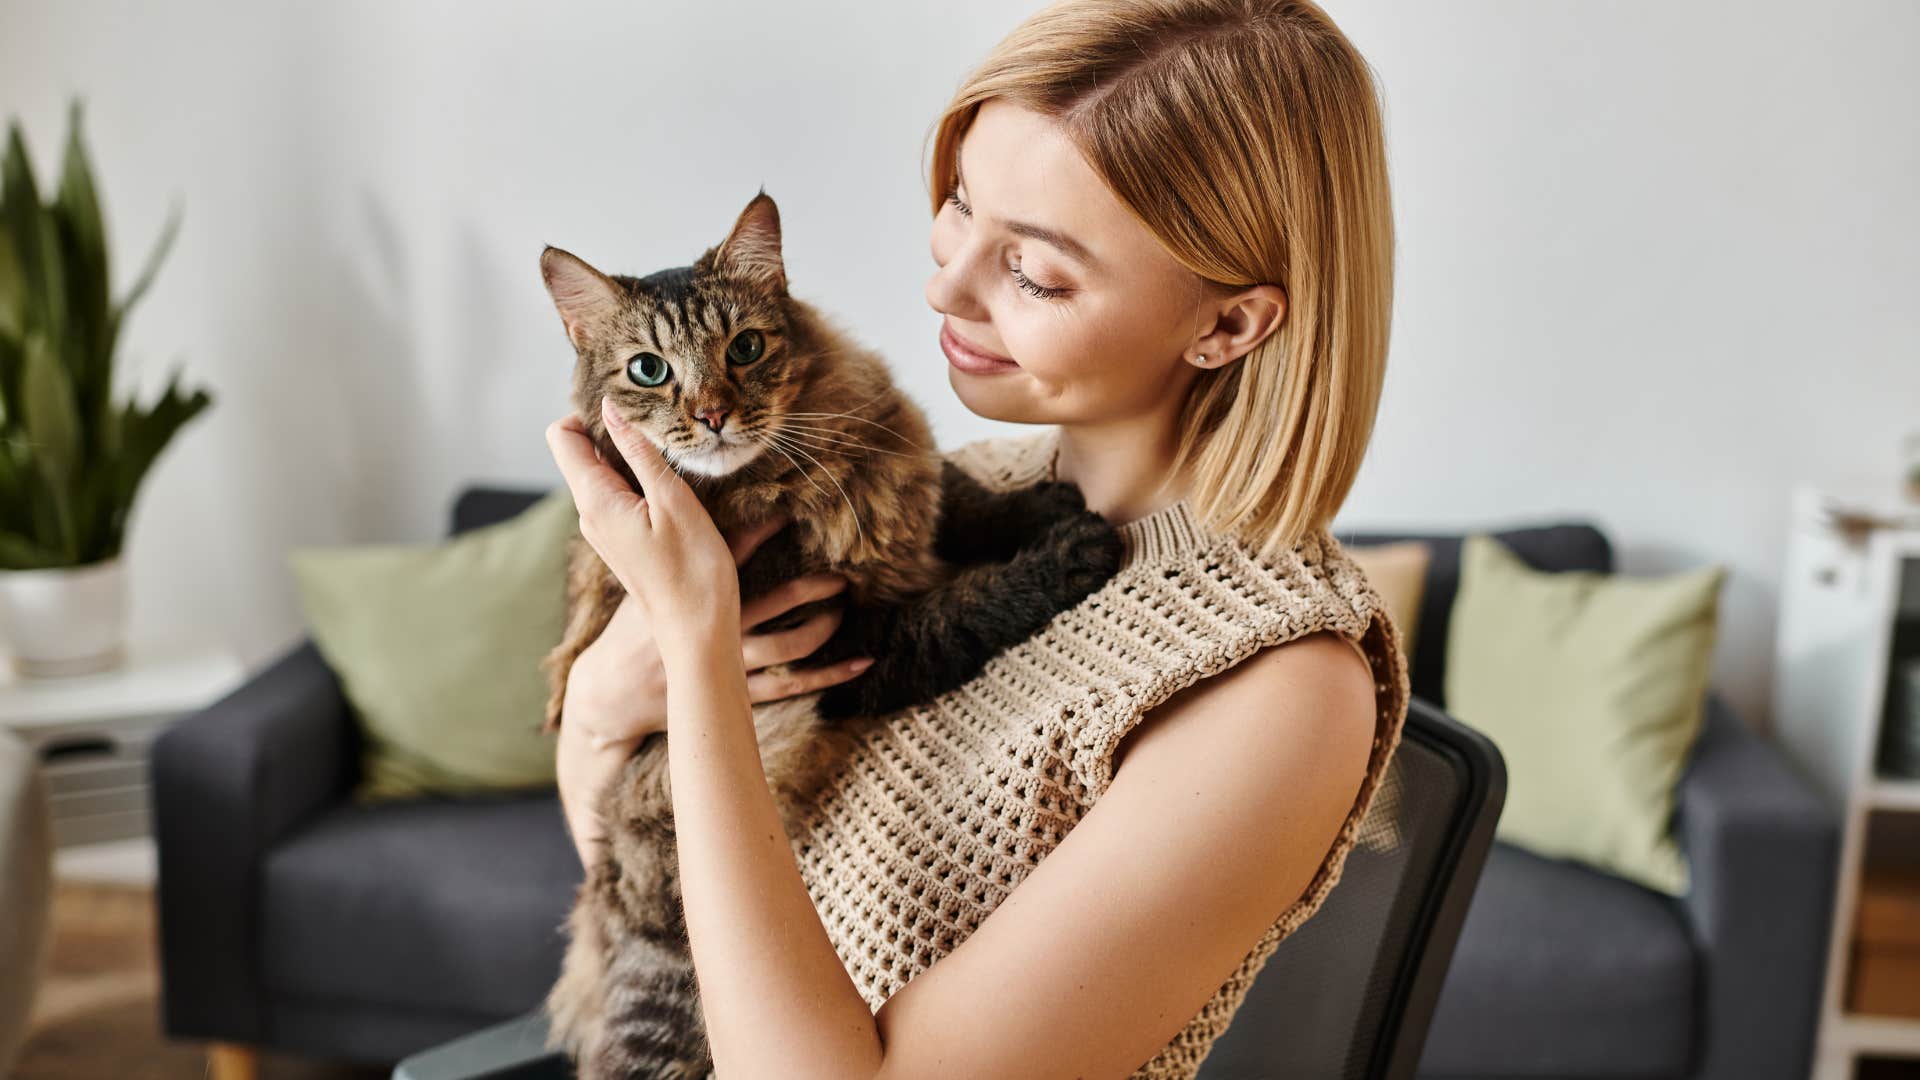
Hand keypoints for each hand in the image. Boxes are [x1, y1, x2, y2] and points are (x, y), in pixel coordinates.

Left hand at [545, 399, 740, 660]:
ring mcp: (605, 531)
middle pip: (582, 452)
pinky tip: (671, 486)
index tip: (630, 409)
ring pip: (602, 474)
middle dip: (612, 431)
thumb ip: (640, 452)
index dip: (587, 413)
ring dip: (629, 457)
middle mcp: (591, 515)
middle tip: (660, 423)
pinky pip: (618, 497)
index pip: (562, 436)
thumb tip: (612, 409)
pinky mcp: (623, 542)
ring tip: (672, 452)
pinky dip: (638, 481)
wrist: (698, 634)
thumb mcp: (673, 501)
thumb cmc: (693, 572)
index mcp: (596, 500)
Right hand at [564, 514, 875, 746]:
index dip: (766, 529)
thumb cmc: (630, 631)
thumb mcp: (638, 585)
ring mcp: (730, 662)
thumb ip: (663, 550)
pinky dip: (830, 674)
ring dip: (822, 623)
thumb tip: (678, 501)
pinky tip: (862, 661)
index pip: (734, 553)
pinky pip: (793, 684)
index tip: (794, 509)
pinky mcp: (738, 689)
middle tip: (843, 567)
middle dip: (812, 584)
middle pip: (776, 602)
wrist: (613, 692)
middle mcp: (717, 628)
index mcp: (692, 594)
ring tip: (845, 603)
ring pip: (789, 646)